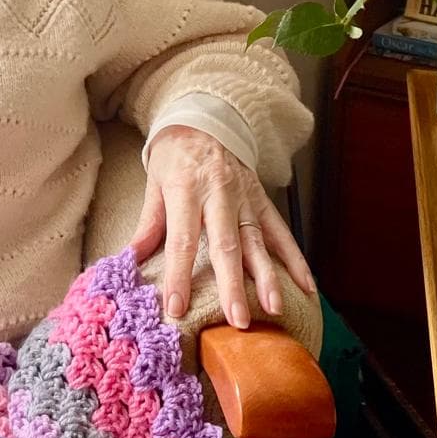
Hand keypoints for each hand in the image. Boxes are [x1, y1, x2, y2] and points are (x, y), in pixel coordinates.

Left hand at [129, 125, 314, 327]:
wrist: (205, 118)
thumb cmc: (174, 156)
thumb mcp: (155, 183)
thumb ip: (149, 224)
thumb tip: (130, 260)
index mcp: (186, 189)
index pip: (182, 239)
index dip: (179, 275)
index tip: (176, 308)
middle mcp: (220, 194)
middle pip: (226, 245)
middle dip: (232, 285)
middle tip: (237, 319)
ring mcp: (246, 198)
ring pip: (258, 241)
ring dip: (268, 277)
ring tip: (274, 308)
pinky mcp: (262, 200)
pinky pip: (281, 232)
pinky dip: (295, 259)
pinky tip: (306, 286)